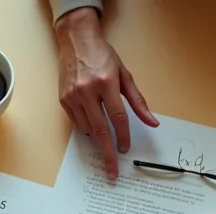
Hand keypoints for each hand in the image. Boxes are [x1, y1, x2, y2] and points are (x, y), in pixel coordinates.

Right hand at [55, 7, 157, 179]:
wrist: (76, 40)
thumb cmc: (102, 56)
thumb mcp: (125, 75)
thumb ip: (138, 101)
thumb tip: (152, 122)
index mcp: (106, 84)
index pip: (118, 117)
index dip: (124, 136)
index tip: (126, 149)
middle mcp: (87, 91)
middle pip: (101, 130)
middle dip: (108, 153)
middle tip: (112, 171)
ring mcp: (73, 96)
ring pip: (88, 129)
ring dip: (98, 139)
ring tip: (106, 143)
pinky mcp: (63, 100)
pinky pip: (77, 123)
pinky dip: (87, 129)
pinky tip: (94, 127)